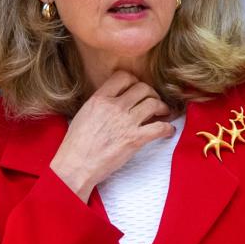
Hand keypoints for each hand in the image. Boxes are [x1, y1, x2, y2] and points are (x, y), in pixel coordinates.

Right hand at [48, 71, 174, 200]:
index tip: (136, 89)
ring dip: (162, 107)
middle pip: (143, 88)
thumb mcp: (84, 114)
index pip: (123, 77)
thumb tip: (115, 100)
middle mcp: (114, 107)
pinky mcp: (135, 139)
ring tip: (164, 113)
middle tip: (153, 101)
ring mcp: (126, 123)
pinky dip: (168, 128)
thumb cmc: (76, 145)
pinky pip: (159, 127)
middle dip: (152, 93)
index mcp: (99, 99)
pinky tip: (168, 131)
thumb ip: (100, 103)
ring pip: (154, 104)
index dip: (134, 81)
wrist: (76, 166)